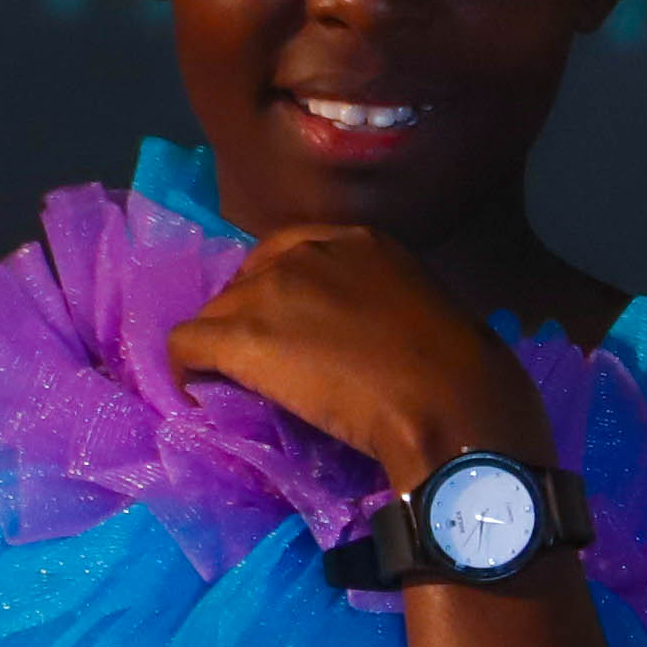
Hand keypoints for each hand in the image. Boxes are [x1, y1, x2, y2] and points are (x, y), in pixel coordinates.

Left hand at [164, 227, 541, 488]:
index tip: (287, 332)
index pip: (290, 252)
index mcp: (360, 241)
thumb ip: (383, 306)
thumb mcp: (425, 312)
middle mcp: (307, 252)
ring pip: (215, 313)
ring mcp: (270, 291)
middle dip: (248, 321)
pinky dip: (186, 371)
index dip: (279, 294)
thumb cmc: (461, 375)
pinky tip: (200, 396)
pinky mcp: (243, 336)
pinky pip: (186, 344)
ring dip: (222, 348)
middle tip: (265, 368)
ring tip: (234, 388)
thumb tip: (365, 338)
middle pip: (248, 281)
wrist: (452, 405)